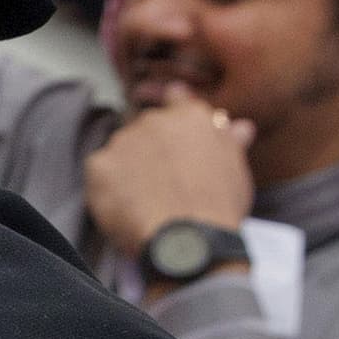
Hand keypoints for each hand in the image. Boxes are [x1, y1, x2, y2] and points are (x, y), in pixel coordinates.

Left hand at [82, 90, 255, 257]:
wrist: (187, 238)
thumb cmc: (217, 206)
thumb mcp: (234, 169)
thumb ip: (229, 142)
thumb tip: (240, 126)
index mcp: (191, 117)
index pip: (176, 100)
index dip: (172, 113)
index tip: (169, 131)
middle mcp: (155, 120)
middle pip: (145, 130)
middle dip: (149, 151)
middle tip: (161, 184)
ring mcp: (124, 140)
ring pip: (120, 151)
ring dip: (127, 169)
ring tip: (145, 200)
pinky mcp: (98, 164)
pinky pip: (99, 173)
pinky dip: (107, 187)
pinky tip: (124, 206)